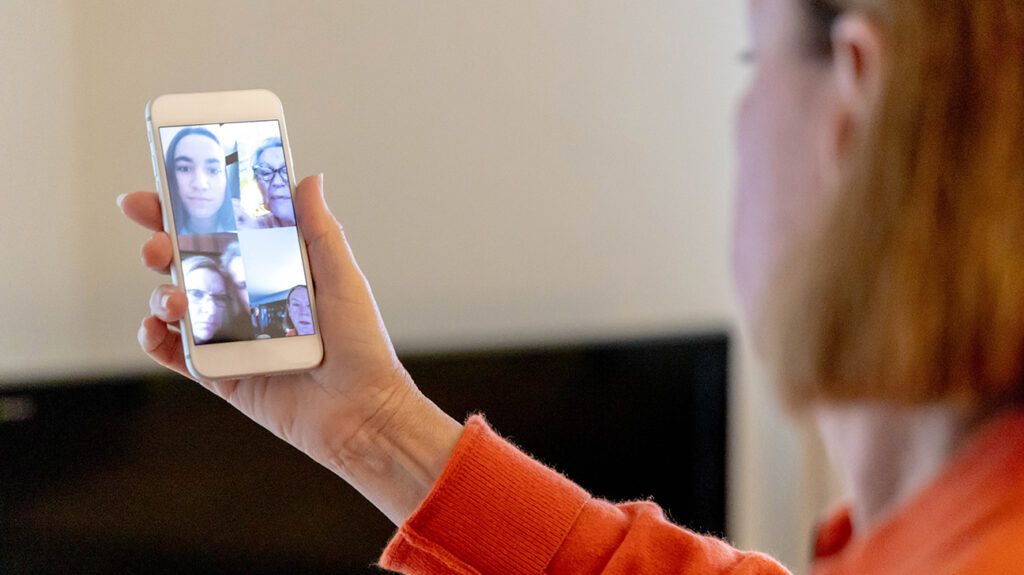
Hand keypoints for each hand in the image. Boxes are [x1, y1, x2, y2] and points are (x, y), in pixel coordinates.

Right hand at [118, 174, 461, 523]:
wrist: (361, 413)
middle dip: (161, 244)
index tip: (157, 193)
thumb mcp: (343, 280)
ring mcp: (230, 335)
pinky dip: (156, 339)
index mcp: (273, 269)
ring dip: (161, 294)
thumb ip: (319, 231)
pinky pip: (176, 353)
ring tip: (175, 300)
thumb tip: (309, 178)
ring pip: (176, 303)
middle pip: (188, 261)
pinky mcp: (221, 373)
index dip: (186, 211)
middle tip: (157, 244)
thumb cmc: (361, 346)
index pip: (224, 230)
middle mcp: (247, 298)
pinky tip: (158, 330)